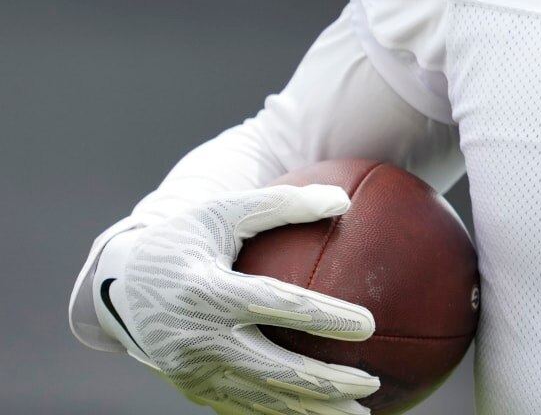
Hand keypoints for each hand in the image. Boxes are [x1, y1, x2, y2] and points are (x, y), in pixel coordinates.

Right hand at [95, 184, 379, 414]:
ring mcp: (191, 370)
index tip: (369, 325)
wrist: (117, 285)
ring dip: (310, 409)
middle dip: (325, 382)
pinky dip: (282, 413)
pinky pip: (243, 407)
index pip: (276, 306)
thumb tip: (344, 200)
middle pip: (272, 368)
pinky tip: (320, 413)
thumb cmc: (183, 238)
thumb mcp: (225, 210)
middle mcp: (196, 338)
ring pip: (261, 398)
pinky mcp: (190, 388)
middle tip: (371, 381)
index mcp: (206, 291)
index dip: (323, 317)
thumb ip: (282, 203)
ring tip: (359, 412)